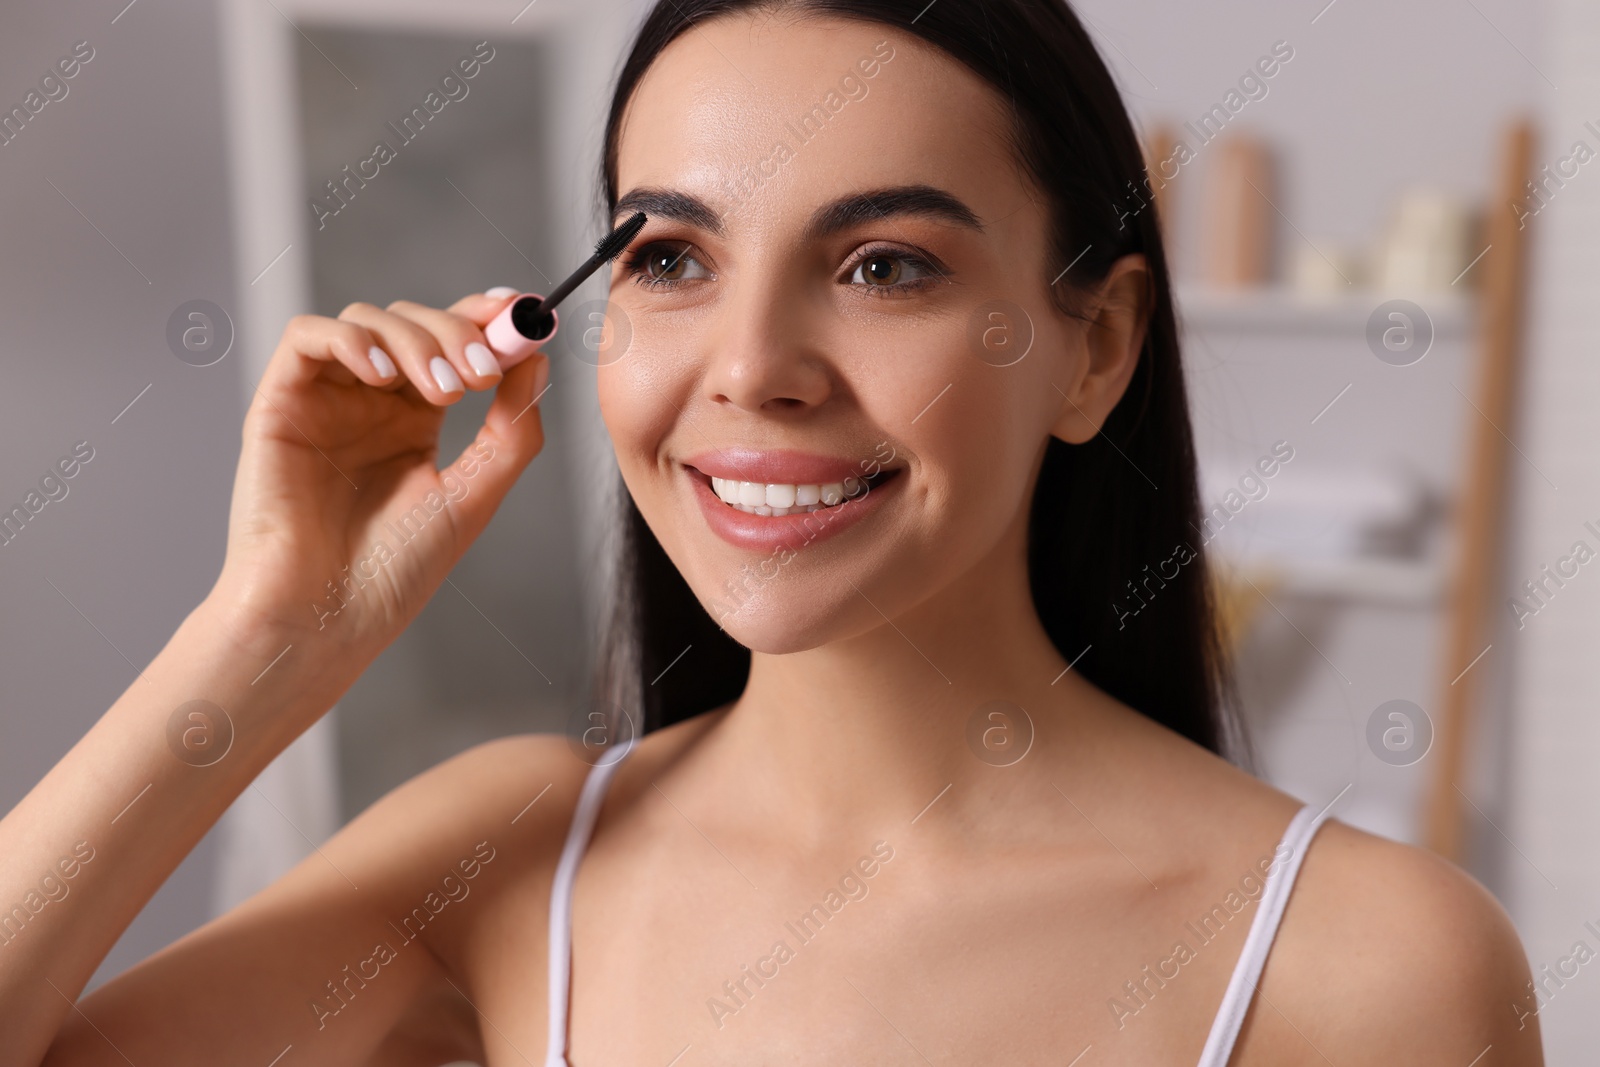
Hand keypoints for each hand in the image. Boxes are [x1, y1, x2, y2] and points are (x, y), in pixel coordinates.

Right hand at [210, 290, 547, 664]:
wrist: (327, 617)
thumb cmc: (394, 571)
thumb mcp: (474, 494)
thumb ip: (510, 429)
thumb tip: (535, 360)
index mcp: (413, 421)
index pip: (450, 343)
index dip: (485, 318)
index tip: (522, 313)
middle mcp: (368, 403)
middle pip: (414, 322)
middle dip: (456, 333)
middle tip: (482, 374)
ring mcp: (325, 400)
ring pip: (367, 320)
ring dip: (415, 340)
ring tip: (444, 393)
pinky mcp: (280, 403)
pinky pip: (306, 338)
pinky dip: (350, 339)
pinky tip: (381, 374)